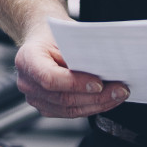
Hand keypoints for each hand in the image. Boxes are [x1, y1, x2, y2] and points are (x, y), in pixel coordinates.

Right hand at [13, 22, 128, 118]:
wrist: (41, 39)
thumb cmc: (53, 33)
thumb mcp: (66, 33)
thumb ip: (79, 50)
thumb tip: (106, 66)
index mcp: (27, 59)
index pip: (50, 78)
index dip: (76, 83)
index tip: (99, 83)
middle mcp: (27, 82)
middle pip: (62, 98)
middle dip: (95, 97)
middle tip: (119, 90)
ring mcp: (34, 98)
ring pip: (68, 110)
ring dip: (97, 105)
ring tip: (118, 95)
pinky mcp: (46, 107)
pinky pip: (70, 113)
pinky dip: (91, 107)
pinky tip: (107, 100)